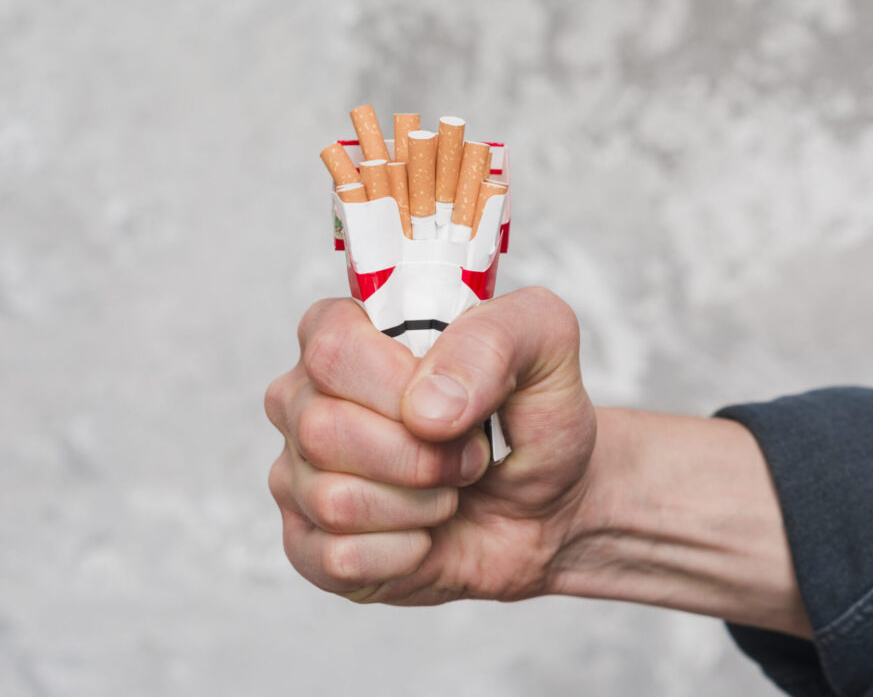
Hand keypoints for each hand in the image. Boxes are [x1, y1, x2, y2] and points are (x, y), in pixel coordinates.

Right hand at [265, 287, 596, 604]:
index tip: (459, 406)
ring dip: (420, 504)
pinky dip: (404, 554)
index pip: (331, 349)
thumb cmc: (534, 417)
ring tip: (450, 490)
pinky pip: (337, 559)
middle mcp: (306, 400)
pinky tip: (426, 536)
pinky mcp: (310, 547)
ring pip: (333, 499)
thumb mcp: (547, 343)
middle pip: (323, 429)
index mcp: (347, 333)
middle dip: (423, 455)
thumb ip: (495, 339)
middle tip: (470, 455)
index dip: (399, 387)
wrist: (552, 506)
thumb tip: (427, 404)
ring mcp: (300, 475)